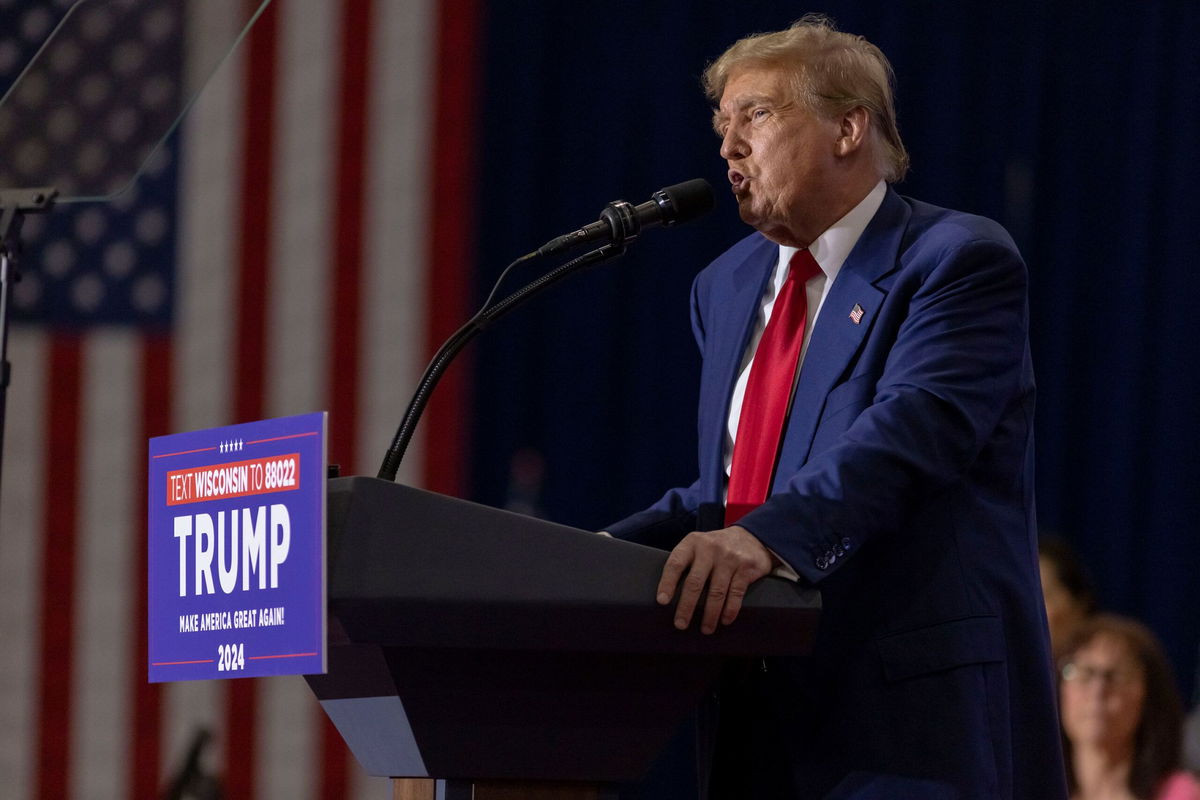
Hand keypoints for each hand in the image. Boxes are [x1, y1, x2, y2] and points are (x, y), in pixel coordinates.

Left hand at [656, 525, 773, 633]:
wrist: (751, 537)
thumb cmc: (716, 548)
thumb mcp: (698, 546)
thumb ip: (686, 563)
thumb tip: (669, 596)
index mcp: (693, 543)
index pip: (676, 563)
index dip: (667, 583)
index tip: (662, 601)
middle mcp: (710, 548)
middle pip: (695, 582)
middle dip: (686, 606)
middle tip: (680, 624)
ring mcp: (729, 558)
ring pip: (716, 592)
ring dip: (710, 615)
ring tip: (705, 629)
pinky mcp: (746, 567)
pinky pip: (735, 594)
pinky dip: (729, 610)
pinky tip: (725, 620)